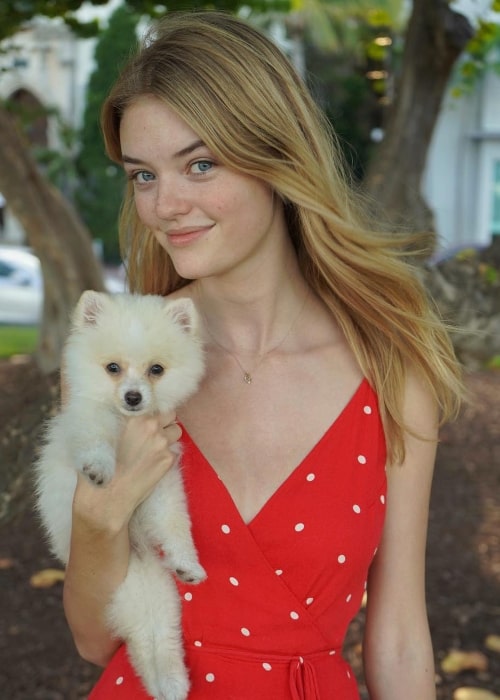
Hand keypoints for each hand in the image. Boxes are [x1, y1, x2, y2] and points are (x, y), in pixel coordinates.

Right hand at [73, 412, 181, 531]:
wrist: (107, 497)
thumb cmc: (99, 466)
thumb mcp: (106, 435)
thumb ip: (124, 423)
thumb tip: (132, 418)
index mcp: (134, 416)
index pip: (156, 406)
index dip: (153, 414)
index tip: (150, 421)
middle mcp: (151, 426)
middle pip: (171, 416)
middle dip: (164, 423)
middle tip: (153, 436)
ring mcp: (162, 443)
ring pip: (176, 432)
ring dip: (168, 438)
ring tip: (153, 450)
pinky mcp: (168, 460)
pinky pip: (174, 452)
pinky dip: (167, 456)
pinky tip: (152, 465)